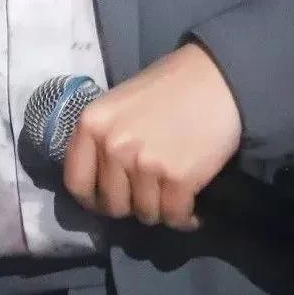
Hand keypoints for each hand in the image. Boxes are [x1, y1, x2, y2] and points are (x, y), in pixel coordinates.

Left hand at [62, 41, 242, 231]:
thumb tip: (102, 181)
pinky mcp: (177, 178)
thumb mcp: (121, 105)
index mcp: (91, 124)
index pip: (76, 184)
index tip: (111, 199)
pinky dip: (185, 217)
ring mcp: (143, 164)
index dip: (94, 198)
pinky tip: (193, 206)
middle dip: (133, 204)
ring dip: (162, 208)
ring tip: (175, 191)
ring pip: (146, 214)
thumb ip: (106, 138)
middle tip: (151, 191)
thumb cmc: (169, 86)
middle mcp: (112, 146)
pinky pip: (175, 217)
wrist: (217, 77)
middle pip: (113, 205)